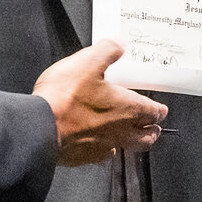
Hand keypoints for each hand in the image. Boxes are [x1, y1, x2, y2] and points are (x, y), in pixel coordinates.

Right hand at [34, 40, 167, 164]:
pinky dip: (104, 149)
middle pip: (146, 137)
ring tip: (129, 137)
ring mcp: (103, 147)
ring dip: (130, 142)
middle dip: (152, 131)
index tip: (161, 110)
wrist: (40, 128)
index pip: (153, 112)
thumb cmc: (65, 98)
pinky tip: (97, 144)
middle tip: (153, 128)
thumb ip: (107, 51)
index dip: (159, 110)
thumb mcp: (87, 62)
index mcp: (126, 108)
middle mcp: (119, 131)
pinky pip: (101, 155)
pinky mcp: (84, 157)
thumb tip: (119, 44)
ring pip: (126, 148)